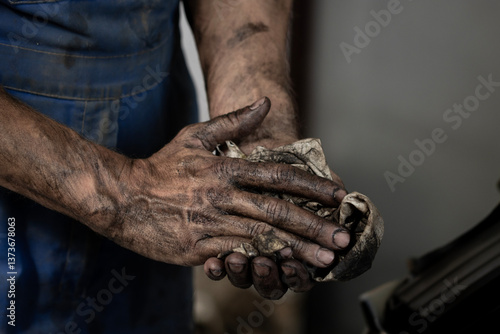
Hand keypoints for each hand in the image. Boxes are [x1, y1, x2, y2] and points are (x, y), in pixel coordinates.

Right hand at [102, 97, 347, 285]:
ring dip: (297, 249)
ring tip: (326, 260)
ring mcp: (211, 224)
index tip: (338, 196)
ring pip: (263, 238)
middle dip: (315, 226)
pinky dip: (263, 261)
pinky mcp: (199, 247)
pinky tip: (285, 269)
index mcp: (226, 169)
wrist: (122, 197)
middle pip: (277, 211)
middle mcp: (223, 197)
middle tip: (343, 237)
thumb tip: (264, 102)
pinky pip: (237, 255)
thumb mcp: (195, 136)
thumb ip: (233, 122)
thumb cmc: (161, 166)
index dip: (312, 186)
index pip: (278, 177)